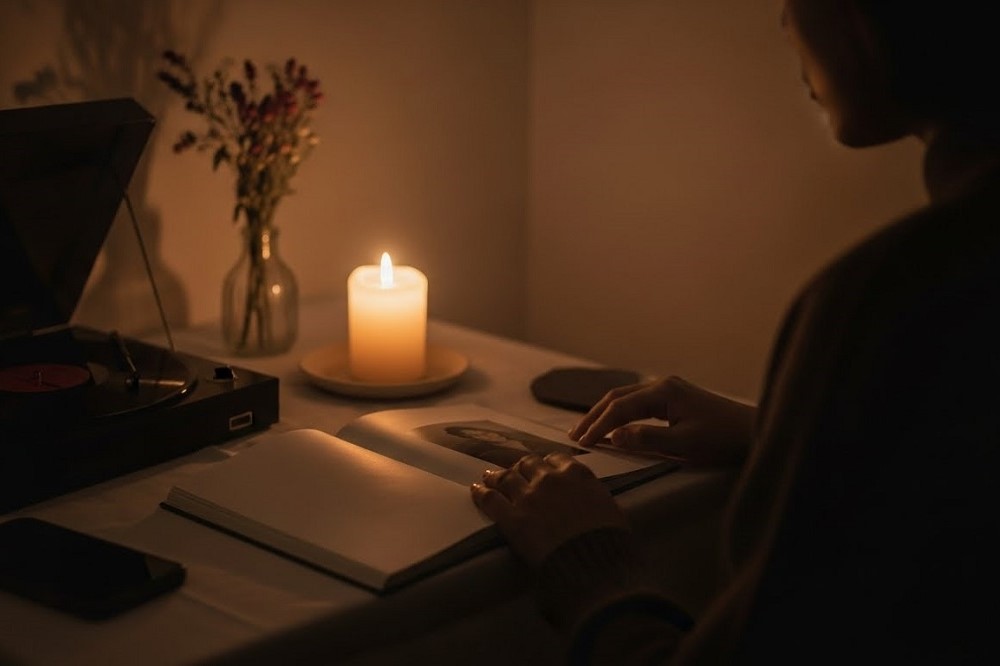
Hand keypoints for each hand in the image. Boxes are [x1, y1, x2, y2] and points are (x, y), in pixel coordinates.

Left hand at [470, 453, 626, 566]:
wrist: (593, 563)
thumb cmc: (609, 540)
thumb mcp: (609, 508)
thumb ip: (592, 495)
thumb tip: (589, 499)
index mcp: (576, 474)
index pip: (556, 458)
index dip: (547, 463)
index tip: (543, 468)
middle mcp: (550, 479)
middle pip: (528, 464)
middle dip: (521, 467)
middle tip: (515, 473)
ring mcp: (528, 497)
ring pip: (506, 477)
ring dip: (497, 476)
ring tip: (489, 476)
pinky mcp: (512, 518)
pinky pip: (490, 499)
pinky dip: (481, 492)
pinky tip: (476, 489)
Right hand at [568, 375, 753, 465]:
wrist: (755, 432)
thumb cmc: (723, 440)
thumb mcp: (685, 444)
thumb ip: (647, 439)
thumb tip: (614, 436)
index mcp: (664, 391)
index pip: (620, 407)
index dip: (599, 426)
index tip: (582, 443)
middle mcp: (663, 384)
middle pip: (617, 397)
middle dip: (594, 416)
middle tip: (573, 435)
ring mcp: (669, 389)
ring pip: (625, 398)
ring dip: (604, 413)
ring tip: (585, 430)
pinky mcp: (675, 398)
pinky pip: (637, 403)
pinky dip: (619, 414)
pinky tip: (612, 425)